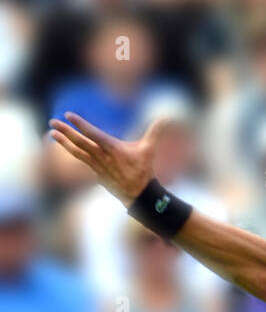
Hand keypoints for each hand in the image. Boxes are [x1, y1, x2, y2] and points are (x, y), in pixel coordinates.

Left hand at [48, 113, 168, 206]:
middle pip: (80, 142)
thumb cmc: (144, 171)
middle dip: (65, 131)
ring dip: (64, 142)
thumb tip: (167, 117)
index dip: (80, 124)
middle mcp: (102, 157)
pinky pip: (82, 161)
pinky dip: (73, 152)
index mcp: (112, 148)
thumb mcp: (149, 149)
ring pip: (77, 152)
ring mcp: (97, 167)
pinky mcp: (96, 174)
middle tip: (52, 122)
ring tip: (51, 133)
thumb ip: (155, 131)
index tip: (68, 115)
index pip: (93, 134)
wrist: (140, 196)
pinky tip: (66, 145)